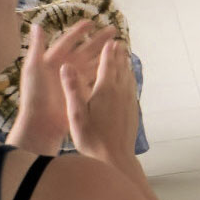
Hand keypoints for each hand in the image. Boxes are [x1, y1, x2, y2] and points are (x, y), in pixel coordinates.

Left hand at [10, 21, 120, 153]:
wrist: (41, 122)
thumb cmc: (35, 95)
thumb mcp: (33, 68)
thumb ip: (37, 47)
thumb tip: (37, 25)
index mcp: (53, 60)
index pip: (68, 41)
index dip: (79, 32)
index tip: (92, 22)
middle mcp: (65, 68)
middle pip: (85, 49)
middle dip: (99, 40)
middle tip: (114, 30)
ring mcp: (75, 80)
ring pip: (93, 62)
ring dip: (105, 54)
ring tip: (119, 46)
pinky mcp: (82, 91)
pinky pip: (96, 78)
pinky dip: (106, 71)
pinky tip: (116, 66)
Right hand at [64, 39, 139, 165]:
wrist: (115, 158)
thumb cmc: (91, 138)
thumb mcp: (76, 114)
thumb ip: (72, 89)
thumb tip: (66, 66)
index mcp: (105, 91)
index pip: (107, 66)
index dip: (108, 52)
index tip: (110, 41)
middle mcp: (121, 93)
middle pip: (121, 69)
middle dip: (119, 55)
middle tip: (119, 43)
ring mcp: (129, 102)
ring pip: (129, 78)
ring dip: (126, 66)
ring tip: (125, 57)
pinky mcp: (133, 111)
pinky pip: (132, 89)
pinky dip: (130, 80)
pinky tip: (129, 82)